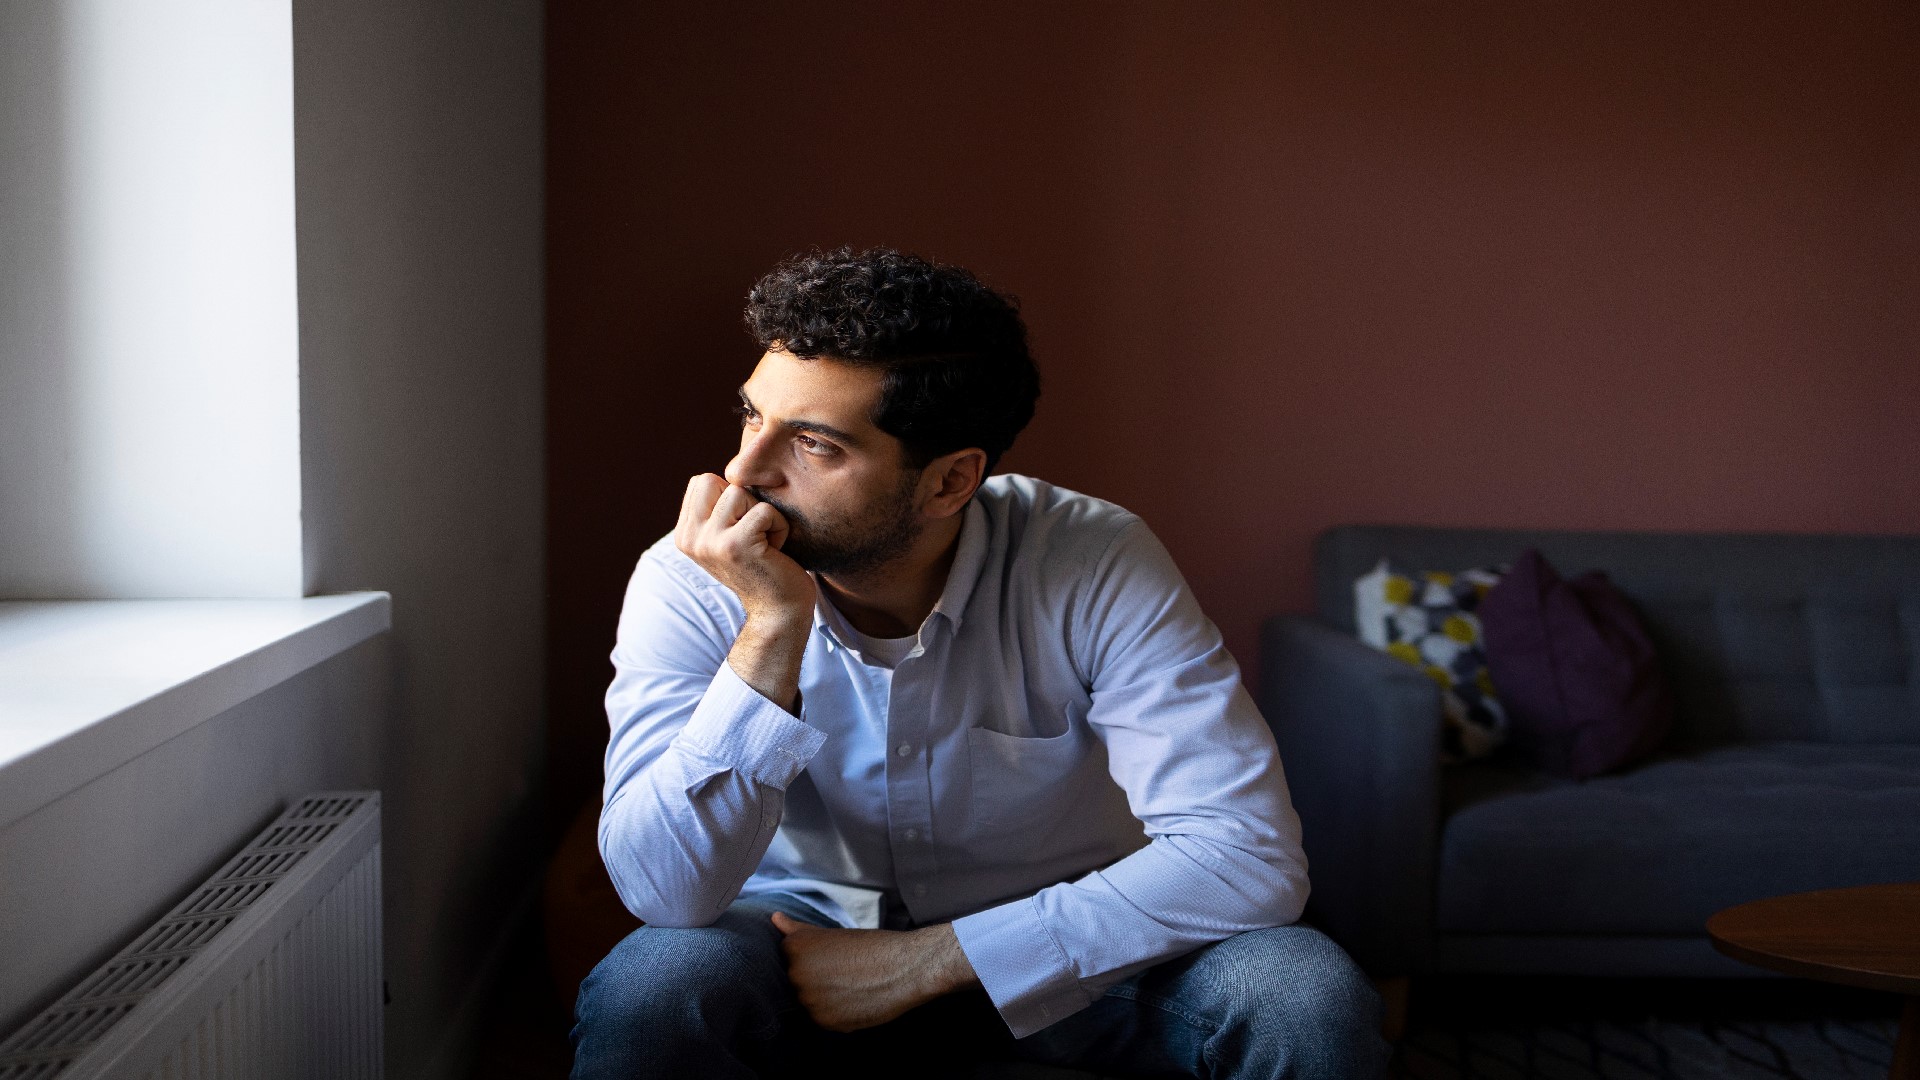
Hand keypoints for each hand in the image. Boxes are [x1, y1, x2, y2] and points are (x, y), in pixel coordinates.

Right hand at [674, 473, 813, 625]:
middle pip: (712, 480)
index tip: (741, 529)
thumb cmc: (763, 564)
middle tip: (754, 532)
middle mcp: (689, 539)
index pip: (702, 481)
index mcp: (685, 534)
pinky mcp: (734, 546)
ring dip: (763, 514)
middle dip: (742, 500)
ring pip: (738, 492)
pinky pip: (763, 510)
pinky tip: (776, 551)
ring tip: (765, 543)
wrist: (779, 610)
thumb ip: (717, 508)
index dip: (731, 497)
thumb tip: (730, 469)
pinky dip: (779, 526)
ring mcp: (709, 543)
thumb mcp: (729, 535)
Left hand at [770, 913, 978, 1032]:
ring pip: (809, 1000)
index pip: (788, 955)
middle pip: (796, 979)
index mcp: (796, 948)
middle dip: (814, 977)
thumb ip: (798, 929)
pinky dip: (835, 1011)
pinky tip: (854, 999)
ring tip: (850, 985)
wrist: (904, 967)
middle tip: (843, 971)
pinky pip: (822, 1018)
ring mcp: (809, 1001)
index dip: (811, 956)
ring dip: (823, 996)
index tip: (831, 957)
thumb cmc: (872, 945)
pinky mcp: (824, 1022)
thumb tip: (774, 918)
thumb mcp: (832, 933)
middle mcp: (796, 974)